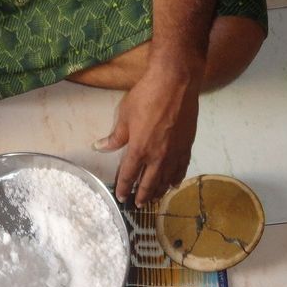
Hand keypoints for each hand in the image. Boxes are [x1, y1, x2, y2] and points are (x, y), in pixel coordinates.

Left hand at [95, 56, 201, 207]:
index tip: (121, 196)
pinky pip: (181, 168)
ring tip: (154, 198)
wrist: (176, 82)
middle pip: (149, 183)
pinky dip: (176, 178)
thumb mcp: (124, 116)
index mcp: (139, 149)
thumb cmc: (146, 96)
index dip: (124, 188)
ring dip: (159, 190)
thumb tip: (100, 147)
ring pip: (166, 179)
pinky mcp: (187, 145)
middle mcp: (157, 156)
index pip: (129, 175)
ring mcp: (174, 152)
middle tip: (138, 204)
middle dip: (142, 195)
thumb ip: (115, 136)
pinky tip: (173, 183)